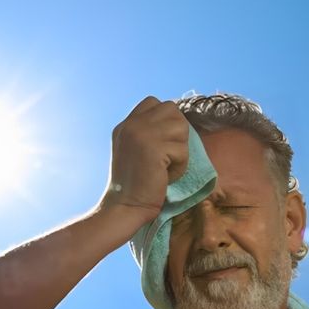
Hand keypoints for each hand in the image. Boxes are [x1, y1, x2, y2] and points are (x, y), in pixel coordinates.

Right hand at [96, 96, 190, 228]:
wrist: (125, 206)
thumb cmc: (135, 184)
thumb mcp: (135, 149)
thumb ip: (148, 133)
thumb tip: (177, 123)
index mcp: (126, 125)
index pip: (154, 102)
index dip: (166, 119)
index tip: (163, 143)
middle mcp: (131, 124)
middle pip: (172, 110)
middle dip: (177, 132)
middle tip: (167, 156)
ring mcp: (141, 133)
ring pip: (181, 128)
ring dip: (180, 150)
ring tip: (165, 167)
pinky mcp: (154, 147)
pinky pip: (183, 150)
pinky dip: (180, 167)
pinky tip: (165, 176)